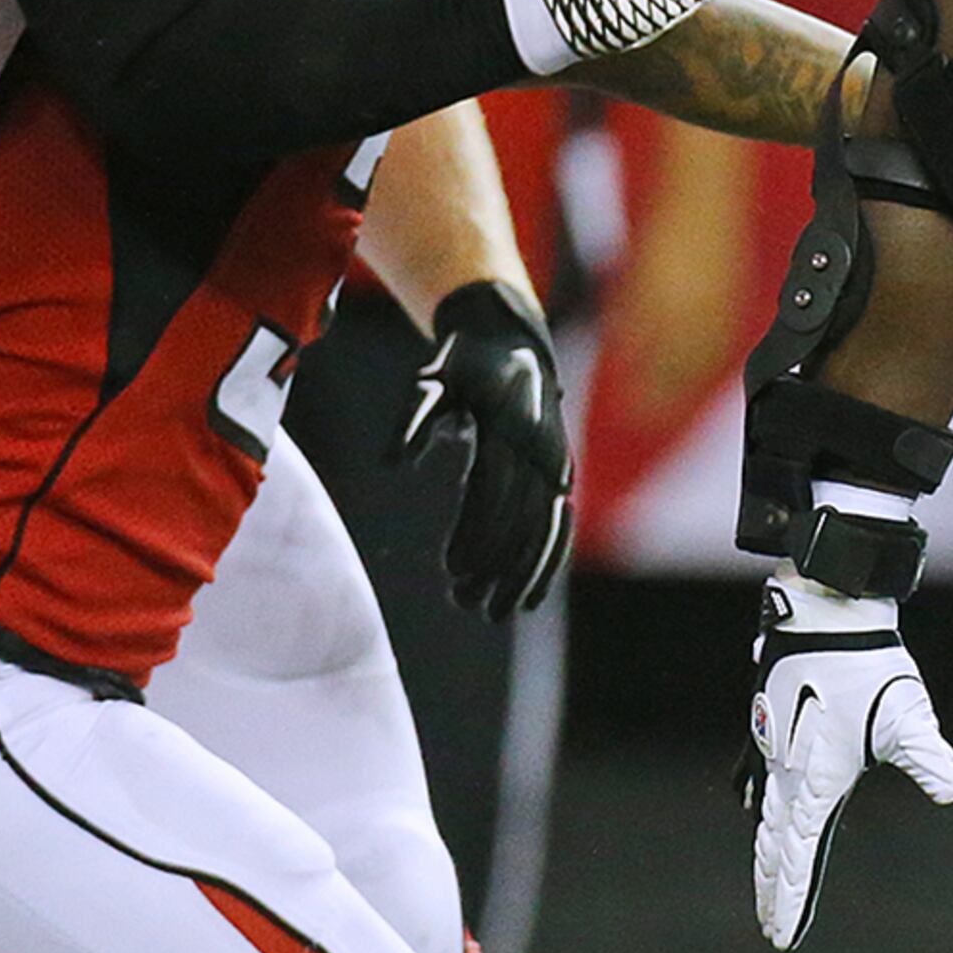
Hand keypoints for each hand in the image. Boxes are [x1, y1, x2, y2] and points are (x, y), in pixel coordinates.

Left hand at [395, 280, 574, 616]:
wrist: (512, 339)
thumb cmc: (461, 365)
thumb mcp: (430, 382)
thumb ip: (412, 421)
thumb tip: (390, 464)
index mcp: (508, 425)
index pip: (493, 492)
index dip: (475, 534)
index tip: (452, 572)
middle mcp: (540, 448)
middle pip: (520, 519)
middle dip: (496, 566)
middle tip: (465, 605)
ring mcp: (556, 462)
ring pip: (544, 530)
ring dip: (522, 575)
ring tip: (497, 613)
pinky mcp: (562, 474)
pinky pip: (559, 525)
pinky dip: (548, 562)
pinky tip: (531, 597)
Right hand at [741, 571, 952, 949]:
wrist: (825, 610)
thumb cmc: (867, 663)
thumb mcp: (908, 716)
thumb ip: (931, 758)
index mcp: (814, 782)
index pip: (800, 857)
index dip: (793, 900)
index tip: (782, 937)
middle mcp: (785, 771)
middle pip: (775, 847)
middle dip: (774, 891)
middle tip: (771, 928)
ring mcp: (771, 746)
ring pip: (764, 815)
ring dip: (766, 852)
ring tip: (767, 881)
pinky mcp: (768, 722)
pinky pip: (756, 778)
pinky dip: (758, 804)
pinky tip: (754, 806)